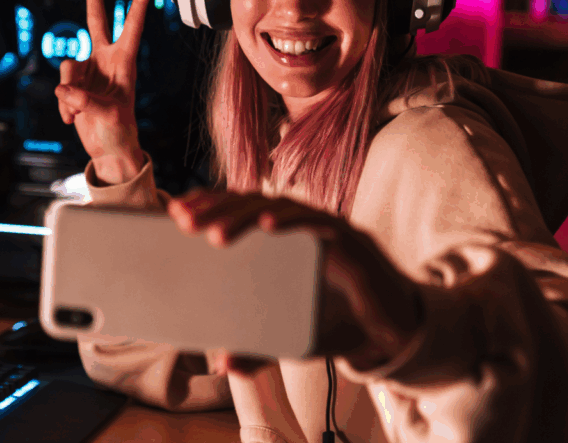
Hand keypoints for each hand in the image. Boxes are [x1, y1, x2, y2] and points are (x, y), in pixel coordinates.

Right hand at [55, 0, 154, 184]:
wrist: (108, 149)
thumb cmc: (119, 132)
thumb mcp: (108, 116)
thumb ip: (86, 100)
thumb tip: (63, 88)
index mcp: (125, 63)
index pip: (131, 28)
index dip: (137, 5)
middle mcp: (106, 60)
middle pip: (96, 20)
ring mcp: (89, 71)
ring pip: (68, 65)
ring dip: (70, 92)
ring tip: (79, 113)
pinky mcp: (73, 84)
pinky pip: (60, 86)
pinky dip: (64, 106)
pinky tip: (74, 120)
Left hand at [168, 189, 422, 370]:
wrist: (391, 332)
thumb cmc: (337, 323)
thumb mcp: (290, 337)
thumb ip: (259, 347)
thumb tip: (224, 363)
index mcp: (282, 240)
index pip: (240, 211)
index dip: (210, 205)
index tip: (176, 211)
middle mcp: (302, 227)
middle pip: (254, 204)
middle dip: (217, 209)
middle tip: (184, 221)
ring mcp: (328, 229)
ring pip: (282, 209)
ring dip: (246, 217)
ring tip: (216, 234)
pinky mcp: (352, 242)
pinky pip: (320, 223)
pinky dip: (294, 221)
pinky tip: (269, 225)